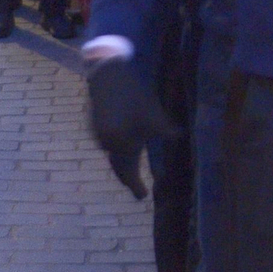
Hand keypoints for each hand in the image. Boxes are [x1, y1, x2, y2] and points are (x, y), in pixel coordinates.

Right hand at [86, 60, 170, 199]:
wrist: (108, 73)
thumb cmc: (133, 92)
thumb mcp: (152, 112)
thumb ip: (163, 128)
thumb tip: (178, 137)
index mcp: (118, 141)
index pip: (128, 170)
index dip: (135, 185)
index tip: (143, 198)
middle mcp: (104, 142)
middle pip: (117, 166)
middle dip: (129, 179)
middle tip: (139, 192)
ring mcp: (97, 135)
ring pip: (112, 156)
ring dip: (122, 167)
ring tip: (132, 176)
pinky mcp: (94, 126)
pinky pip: (107, 146)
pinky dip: (116, 154)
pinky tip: (123, 153)